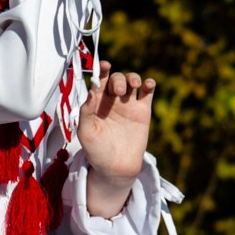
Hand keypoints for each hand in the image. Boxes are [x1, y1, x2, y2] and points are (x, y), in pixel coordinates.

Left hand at [78, 70, 155, 217]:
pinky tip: (148, 85)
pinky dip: (149, 84)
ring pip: (132, 81)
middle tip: (118, 91)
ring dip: (133, 77)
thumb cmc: (96, 151)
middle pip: (116, 79)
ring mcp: (128, 104)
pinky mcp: (143, 111)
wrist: (116, 168)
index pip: (99, 80)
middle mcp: (112, 99)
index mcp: (97, 101)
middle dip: (118, 80)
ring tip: (134, 85)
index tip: (104, 66)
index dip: (101, 70)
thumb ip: (86, 112)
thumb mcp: (85, 133)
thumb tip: (90, 92)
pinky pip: (148, 93)